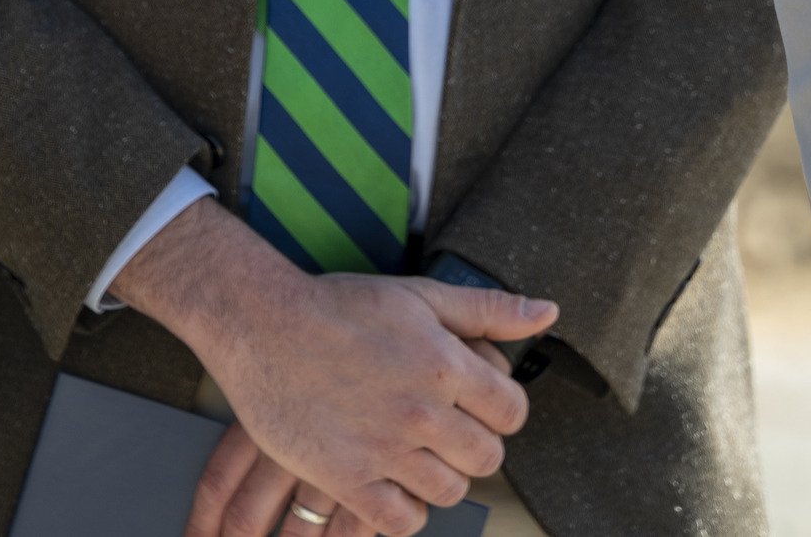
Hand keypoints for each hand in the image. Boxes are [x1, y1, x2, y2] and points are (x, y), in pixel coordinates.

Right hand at [122, 201, 555, 536]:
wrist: (262, 325)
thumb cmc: (340, 306)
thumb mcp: (419, 295)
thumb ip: (487, 309)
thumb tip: (547, 314)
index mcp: (446, 365)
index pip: (512, 412)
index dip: (499, 411)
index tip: (475, 405)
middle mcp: (423, 412)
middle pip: (486, 458)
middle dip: (472, 446)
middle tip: (443, 431)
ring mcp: (385, 449)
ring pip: (449, 492)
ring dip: (438, 477)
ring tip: (414, 455)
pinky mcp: (347, 478)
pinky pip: (401, 520)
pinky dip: (403, 510)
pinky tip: (390, 485)